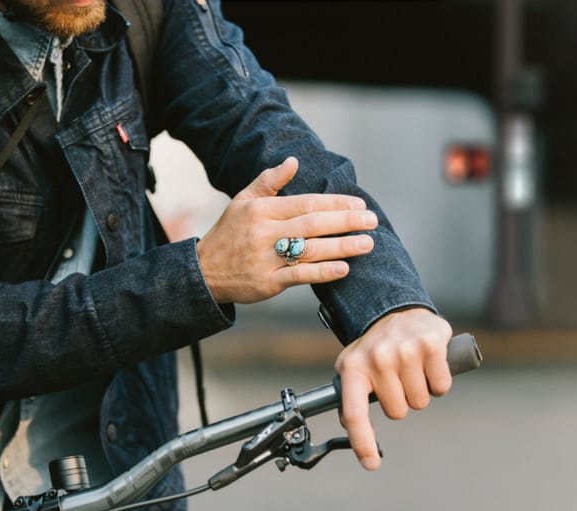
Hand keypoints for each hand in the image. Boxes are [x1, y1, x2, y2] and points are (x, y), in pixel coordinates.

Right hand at [197, 157, 377, 303]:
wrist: (203, 272)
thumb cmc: (229, 233)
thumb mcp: (243, 201)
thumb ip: (269, 180)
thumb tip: (293, 161)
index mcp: (261, 210)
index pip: (306, 202)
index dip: (335, 202)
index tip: (359, 203)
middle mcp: (264, 233)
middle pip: (313, 224)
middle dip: (346, 221)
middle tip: (372, 220)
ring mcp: (266, 259)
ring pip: (310, 250)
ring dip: (342, 246)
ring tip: (367, 243)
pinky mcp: (267, 283)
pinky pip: (299, 277)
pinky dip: (323, 272)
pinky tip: (344, 268)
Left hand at [334, 307, 452, 469]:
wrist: (397, 311)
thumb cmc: (375, 346)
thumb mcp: (353, 366)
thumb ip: (349, 396)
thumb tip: (349, 426)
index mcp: (353, 367)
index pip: (355, 413)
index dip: (362, 442)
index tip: (371, 463)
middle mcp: (377, 358)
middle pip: (397, 412)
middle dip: (401, 401)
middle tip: (397, 379)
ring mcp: (404, 351)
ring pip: (420, 402)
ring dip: (420, 391)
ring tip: (411, 369)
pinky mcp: (430, 345)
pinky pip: (441, 387)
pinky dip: (439, 382)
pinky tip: (428, 364)